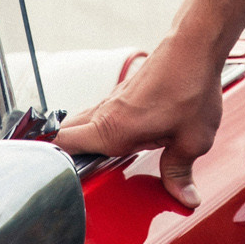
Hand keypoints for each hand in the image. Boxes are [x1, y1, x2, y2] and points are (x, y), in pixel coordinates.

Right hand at [53, 42, 222, 208]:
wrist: (195, 45)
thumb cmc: (191, 87)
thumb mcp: (192, 140)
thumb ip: (180, 172)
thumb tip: (185, 198)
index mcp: (113, 129)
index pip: (62, 143)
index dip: (50, 161)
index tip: (49, 177)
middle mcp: (106, 113)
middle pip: (66, 134)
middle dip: (60, 154)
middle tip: (65, 176)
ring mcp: (112, 100)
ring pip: (82, 123)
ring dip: (80, 140)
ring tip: (88, 161)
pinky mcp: (123, 93)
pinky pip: (98, 114)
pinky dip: (96, 128)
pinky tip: (115, 139)